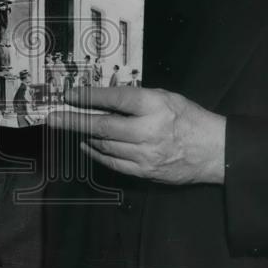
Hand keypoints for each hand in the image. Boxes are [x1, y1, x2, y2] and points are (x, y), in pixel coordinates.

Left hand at [47, 86, 225, 184]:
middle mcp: (147, 130)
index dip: (89, 96)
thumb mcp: (165, 97)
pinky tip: (87, 145)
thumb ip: (136, 97)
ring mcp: (145, 154)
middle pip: (101, 125)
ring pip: (104, 145)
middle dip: (73, 120)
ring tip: (71, 127)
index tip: (70, 95)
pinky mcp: (145, 172)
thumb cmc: (189, 119)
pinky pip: (113, 163)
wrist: (214, 151)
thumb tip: (105, 98)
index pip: (114, 98)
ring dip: (85, 135)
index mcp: (154, 106)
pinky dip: (96, 153)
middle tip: (53, 118)